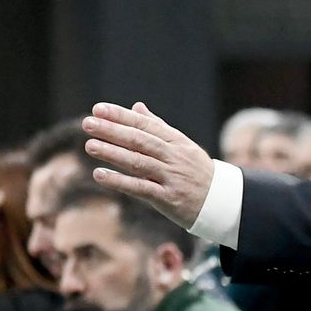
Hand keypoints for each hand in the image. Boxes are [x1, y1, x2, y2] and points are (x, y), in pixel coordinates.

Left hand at [83, 101, 214, 228]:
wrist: (223, 203)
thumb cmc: (196, 172)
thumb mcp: (182, 146)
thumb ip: (158, 127)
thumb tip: (137, 107)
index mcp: (176, 142)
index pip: (145, 125)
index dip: (121, 116)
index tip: (98, 109)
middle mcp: (174, 157)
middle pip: (140, 141)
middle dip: (112, 130)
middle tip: (88, 123)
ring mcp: (172, 177)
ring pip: (139, 162)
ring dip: (113, 153)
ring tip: (90, 145)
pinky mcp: (169, 198)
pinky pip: (141, 188)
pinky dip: (119, 181)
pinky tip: (99, 175)